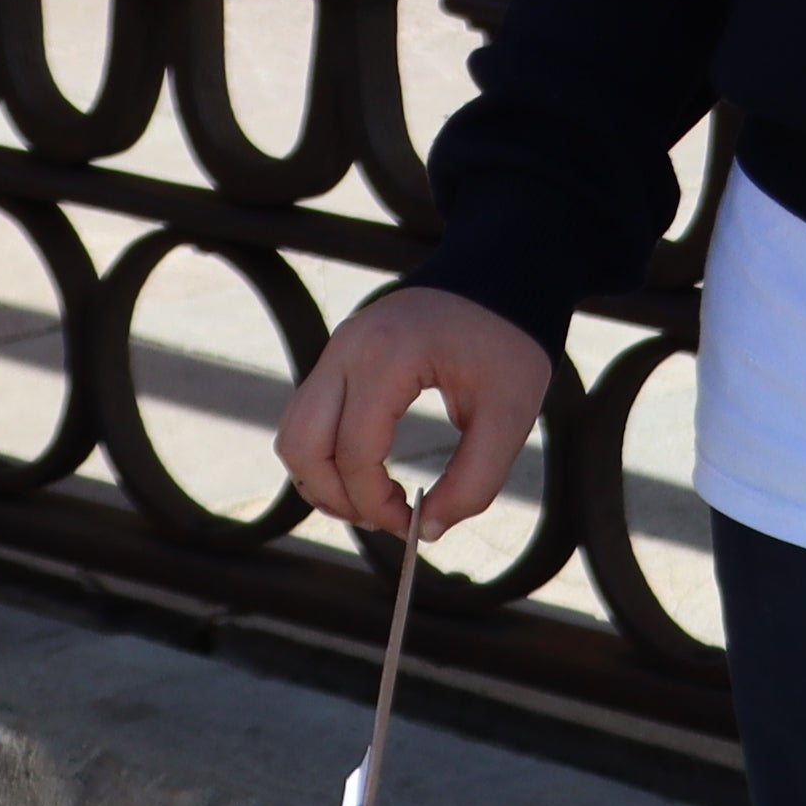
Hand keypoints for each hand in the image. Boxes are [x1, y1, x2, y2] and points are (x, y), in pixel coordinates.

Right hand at [274, 285, 556, 541]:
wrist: (500, 275)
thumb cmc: (508, 340)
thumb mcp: (510, 416)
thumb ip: (474, 481)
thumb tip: (427, 531)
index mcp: (388, 356)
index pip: (354, 452)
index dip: (376, 504)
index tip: (411, 526)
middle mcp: (347, 348)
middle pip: (302, 446)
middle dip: (336, 498)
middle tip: (383, 519)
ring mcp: (337, 348)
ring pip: (294, 433)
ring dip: (322, 479)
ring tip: (373, 501)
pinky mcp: (339, 354)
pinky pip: (309, 416)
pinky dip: (325, 453)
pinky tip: (367, 472)